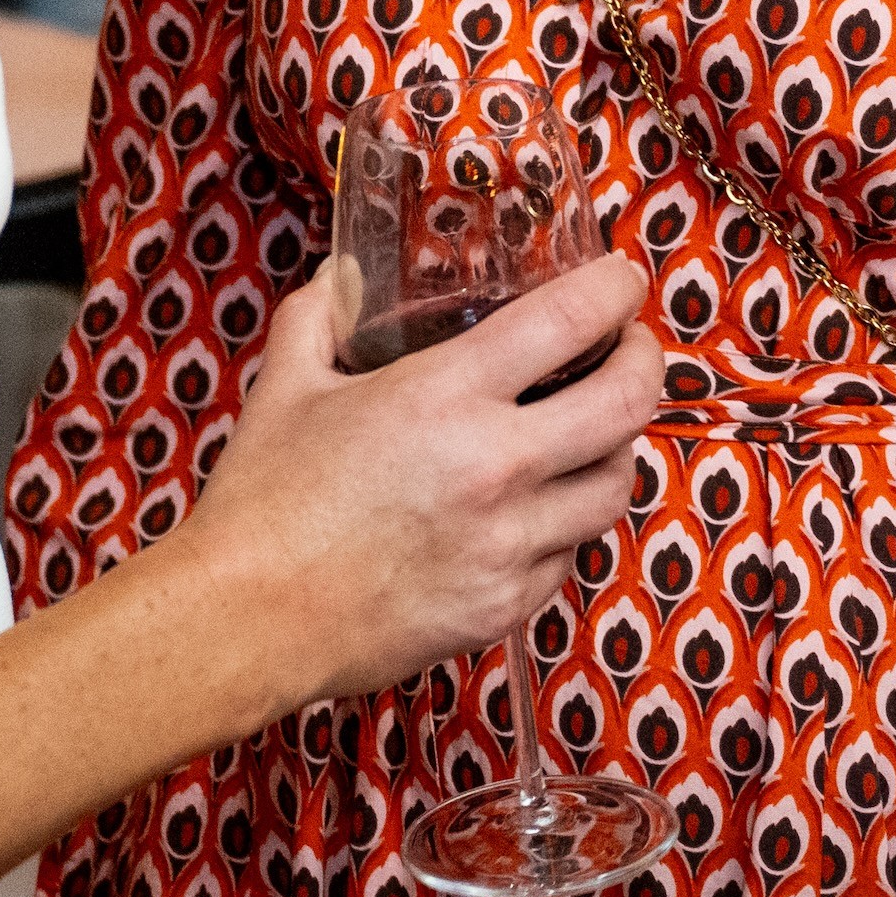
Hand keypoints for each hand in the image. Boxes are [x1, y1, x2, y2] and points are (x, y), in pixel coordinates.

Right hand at [173, 251, 661, 711]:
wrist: (249, 620)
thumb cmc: (262, 504)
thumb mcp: (285, 386)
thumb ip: (317, 316)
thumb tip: (341, 276)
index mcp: (444, 397)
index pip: (569, 321)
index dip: (614, 290)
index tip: (622, 279)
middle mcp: (494, 468)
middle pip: (628, 405)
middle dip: (646, 363)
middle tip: (632, 347)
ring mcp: (508, 545)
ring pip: (615, 488)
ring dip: (616, 450)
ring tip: (595, 431)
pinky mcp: (505, 606)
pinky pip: (569, 556)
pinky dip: (565, 525)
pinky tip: (536, 510)